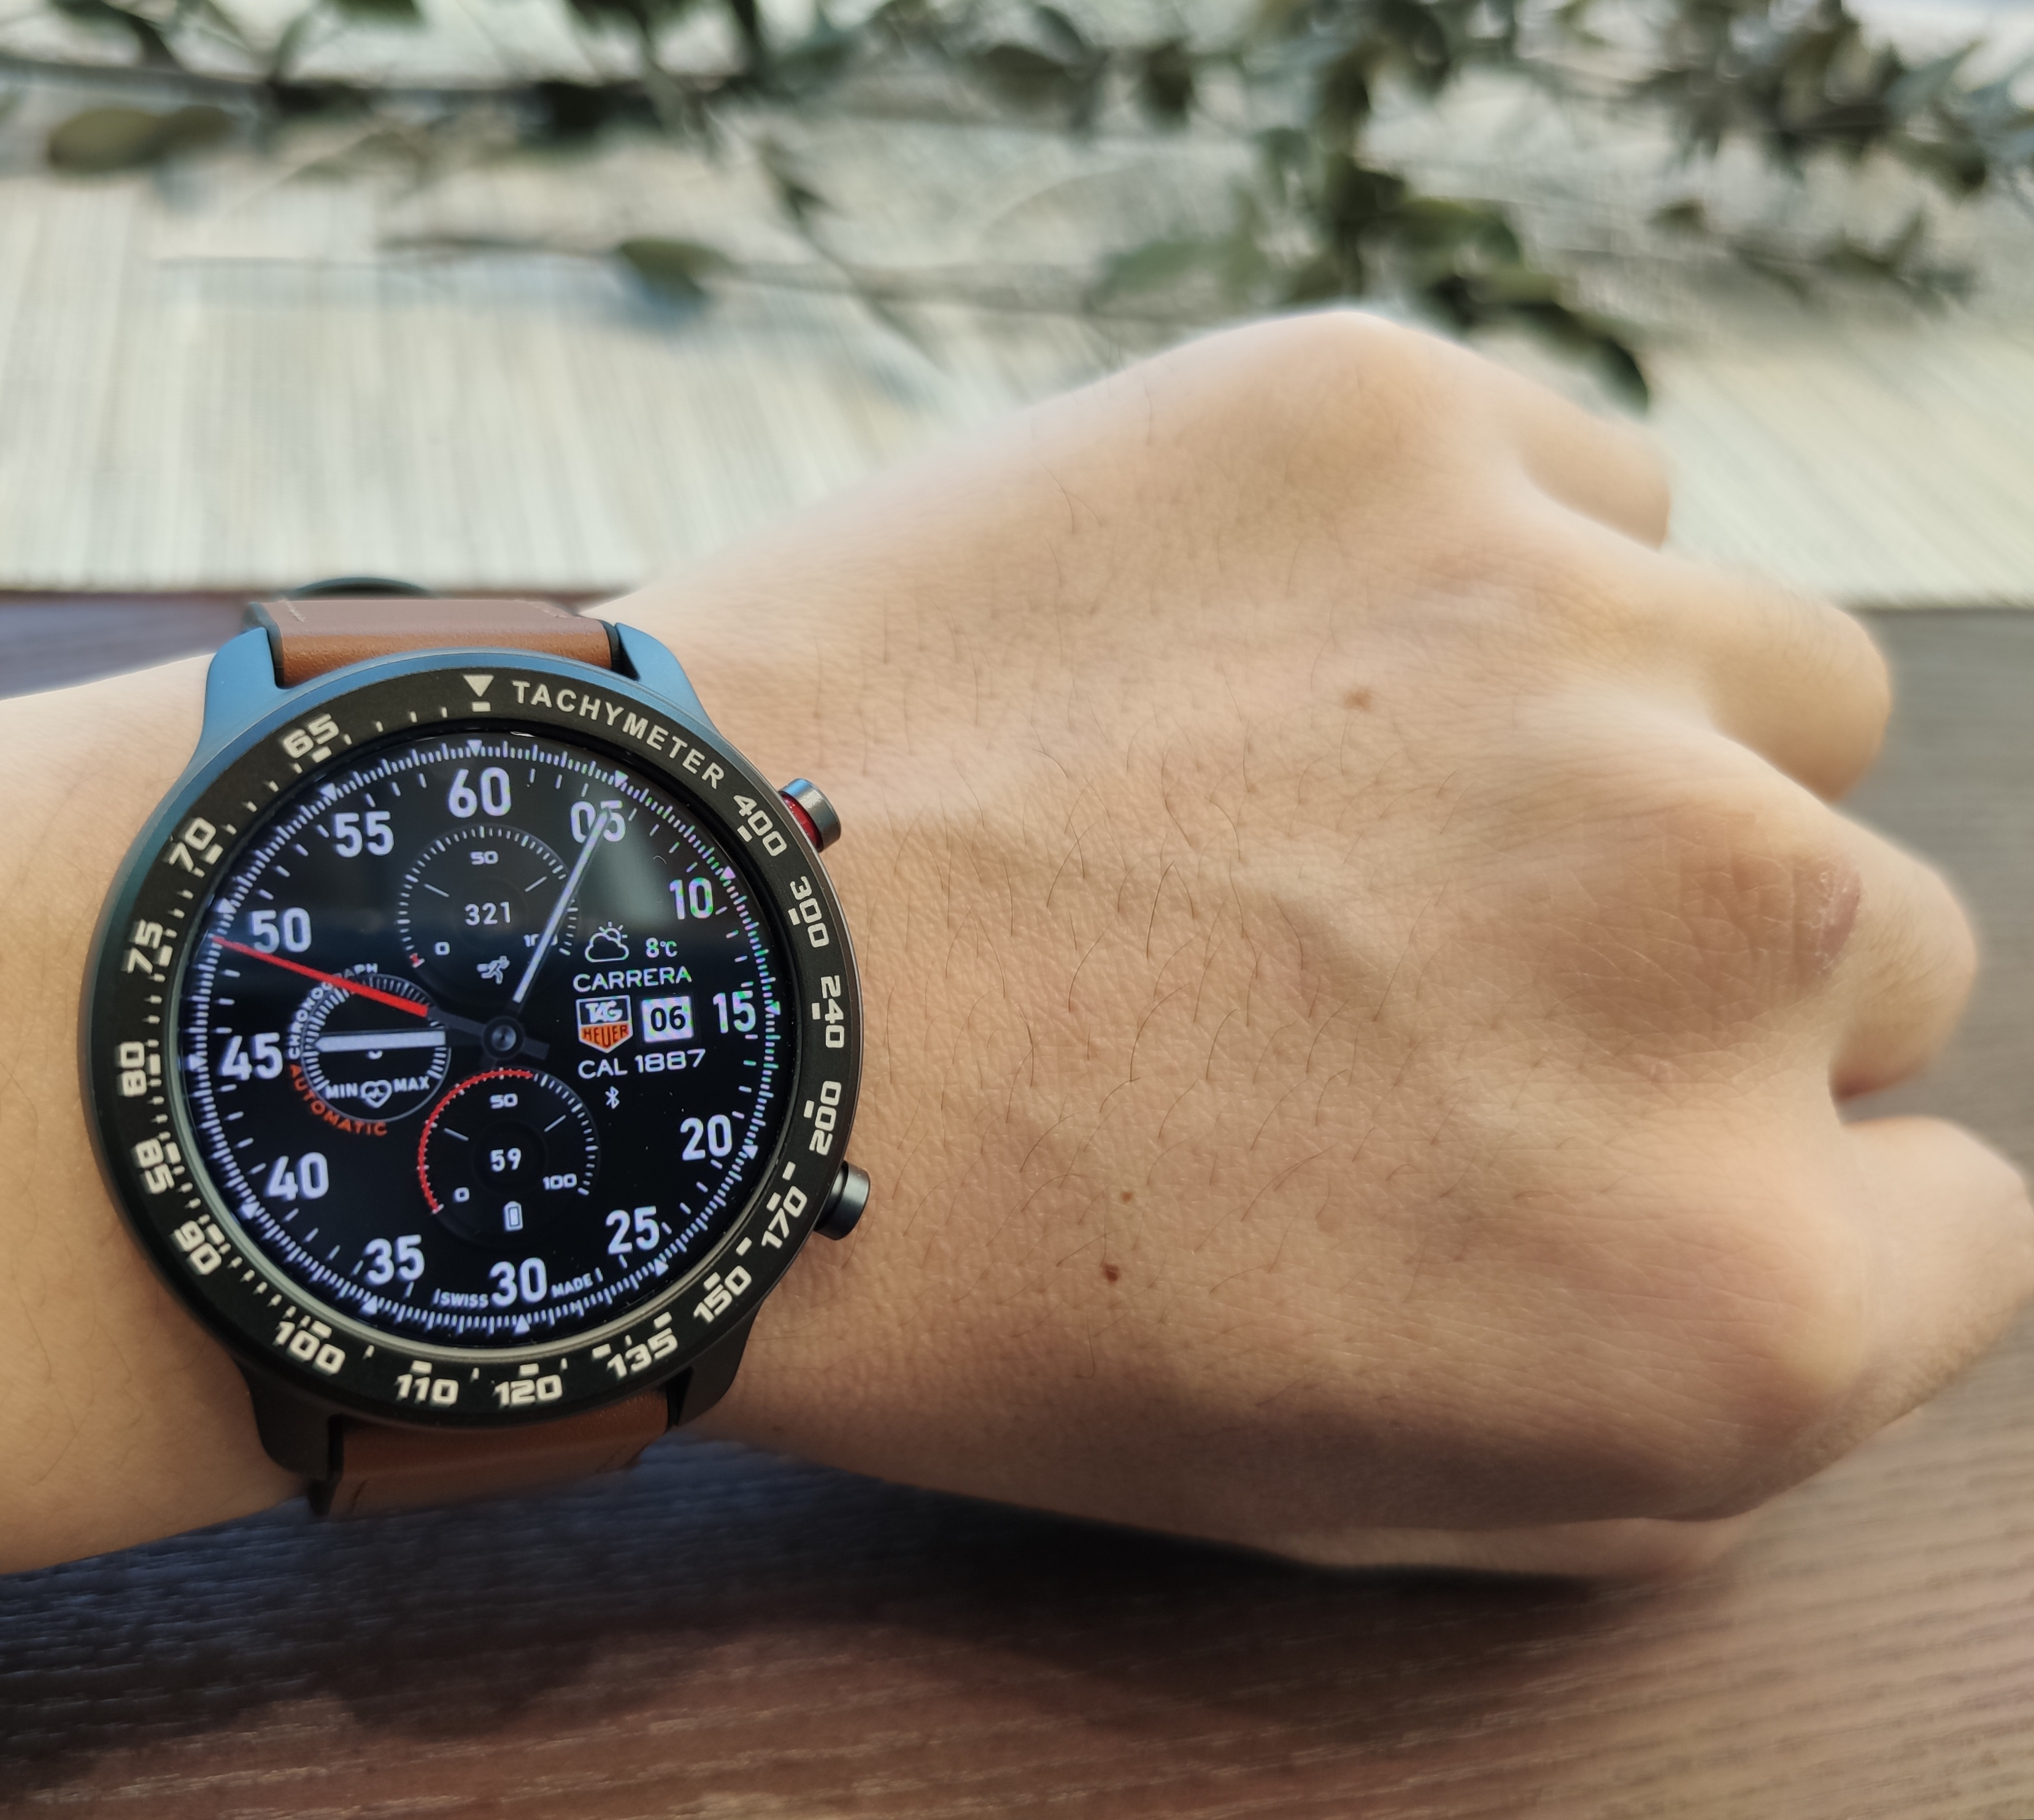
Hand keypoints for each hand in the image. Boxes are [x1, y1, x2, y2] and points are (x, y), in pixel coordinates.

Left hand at [613, 312, 2033, 1575]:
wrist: (649, 995)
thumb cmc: (966, 1267)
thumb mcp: (1344, 1481)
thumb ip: (1662, 1385)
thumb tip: (1830, 1225)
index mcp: (1720, 1286)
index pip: (1956, 1226)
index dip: (1766, 1192)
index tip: (1585, 1147)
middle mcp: (1725, 942)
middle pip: (1868, 944)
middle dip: (1671, 979)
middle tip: (1404, 974)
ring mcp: (1573, 644)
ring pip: (1774, 689)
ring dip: (1620, 748)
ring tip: (1350, 793)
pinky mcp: (1392, 429)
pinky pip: (1592, 492)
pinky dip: (1479, 570)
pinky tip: (1272, 650)